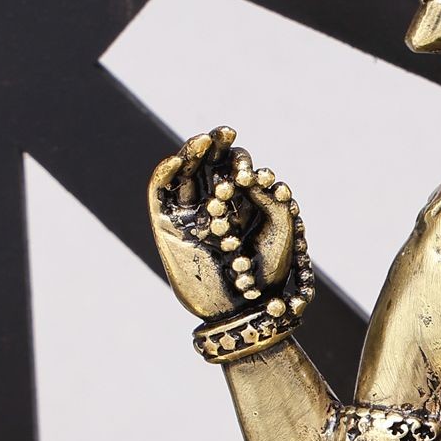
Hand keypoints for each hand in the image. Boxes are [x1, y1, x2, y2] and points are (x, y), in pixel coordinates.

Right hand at [148, 127, 297, 320]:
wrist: (244, 309)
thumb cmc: (269, 272)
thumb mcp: (280, 228)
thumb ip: (270, 196)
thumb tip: (253, 171)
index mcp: (239, 207)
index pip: (234, 171)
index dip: (237, 158)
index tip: (246, 153)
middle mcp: (213, 208)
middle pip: (208, 168)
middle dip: (215, 149)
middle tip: (224, 132)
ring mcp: (188, 217)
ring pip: (185, 177)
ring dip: (192, 155)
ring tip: (204, 140)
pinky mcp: (166, 227)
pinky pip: (161, 195)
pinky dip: (166, 175)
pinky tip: (178, 160)